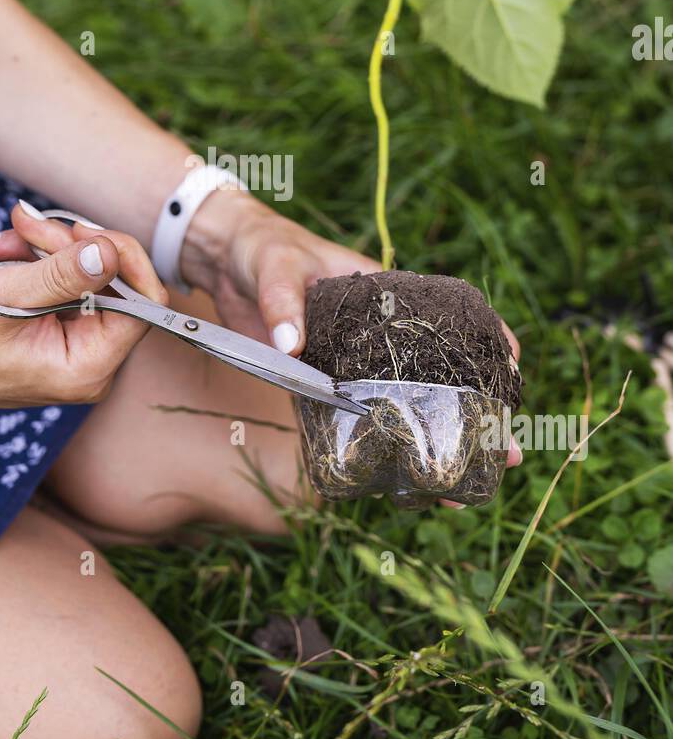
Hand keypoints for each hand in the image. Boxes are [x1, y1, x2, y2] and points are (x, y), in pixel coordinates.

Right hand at [0, 207, 166, 413]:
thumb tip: (109, 251)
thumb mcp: (4, 297)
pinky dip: (31, 259)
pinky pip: (61, 280)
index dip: (122, 257)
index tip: (81, 230)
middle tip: (21, 222)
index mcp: (87, 367)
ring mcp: (74, 343)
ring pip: (83, 273)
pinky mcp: (55, 327)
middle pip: (112, 280)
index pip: (144, 304)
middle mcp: (90, 360)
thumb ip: (62, 274)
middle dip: (66, 244)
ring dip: (40, 247)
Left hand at [180, 189, 522, 498]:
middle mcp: (378, 333)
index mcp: (384, 295)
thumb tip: (290, 344)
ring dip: (434, 444)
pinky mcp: (320, 383)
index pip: (452, 317)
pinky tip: (399, 485)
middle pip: (439, 376)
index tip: (516, 371)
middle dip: (476, 415)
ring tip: (463, 489)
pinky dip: (379, 450)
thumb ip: (283, 302)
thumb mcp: (277, 267)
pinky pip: (356, 421)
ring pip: (404, 407)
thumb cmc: (262, 249)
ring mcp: (353, 363)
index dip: (490, 343)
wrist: (223, 257)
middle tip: (509, 452)